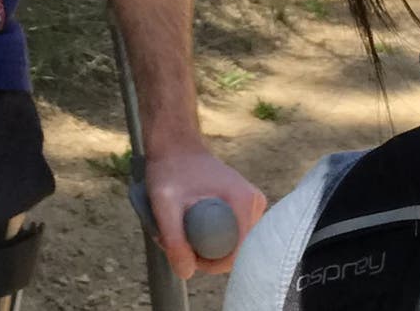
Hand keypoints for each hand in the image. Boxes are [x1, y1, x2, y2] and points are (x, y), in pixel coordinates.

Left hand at [140, 142, 267, 277]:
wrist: (175, 146)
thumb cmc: (170, 170)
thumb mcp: (164, 204)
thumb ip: (174, 240)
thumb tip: (187, 272)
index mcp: (244, 201)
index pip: (236, 254)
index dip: (209, 263)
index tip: (185, 254)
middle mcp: (255, 203)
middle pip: (234, 249)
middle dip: (205, 252)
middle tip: (177, 238)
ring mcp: (252, 204)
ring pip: (231, 242)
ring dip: (205, 243)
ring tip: (181, 226)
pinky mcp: (245, 205)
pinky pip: (230, 233)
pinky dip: (210, 235)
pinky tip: (190, 222)